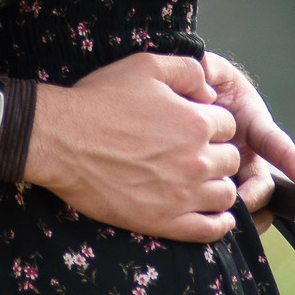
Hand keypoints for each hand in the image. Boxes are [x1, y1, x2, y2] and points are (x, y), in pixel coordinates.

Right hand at [27, 52, 243, 244]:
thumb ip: (188, 70)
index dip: (212, 122)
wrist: (62, 141)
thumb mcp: (145, 65)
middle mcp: (197, 160)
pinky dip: (220, 225)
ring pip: (226, 194)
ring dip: (218, 184)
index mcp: (196, 122)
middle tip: (192, 150)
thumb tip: (212, 93)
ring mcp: (183, 194)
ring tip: (200, 179)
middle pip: (231, 160)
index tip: (193, 124)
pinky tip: (216, 216)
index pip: (229, 125)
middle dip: (217, 152)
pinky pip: (210, 230)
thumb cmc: (100, 100)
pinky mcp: (166, 221)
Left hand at [201, 52, 294, 230]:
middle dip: (255, 197)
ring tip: (222, 217)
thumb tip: (203, 71)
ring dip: (241, 211)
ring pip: (250, 202)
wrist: (187, 98)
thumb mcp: (207, 69)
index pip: (274, 142)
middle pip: (262, 184)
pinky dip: (221, 218)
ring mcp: (235, 172)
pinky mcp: (218, 185)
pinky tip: (206, 222)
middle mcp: (248, 152)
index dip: (289, 158)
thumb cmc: (202, 82)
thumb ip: (207, 68)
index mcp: (251, 123)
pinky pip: (226, 208)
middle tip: (236, 204)